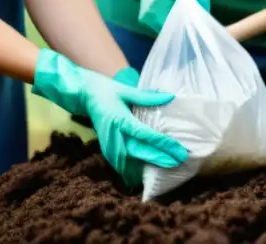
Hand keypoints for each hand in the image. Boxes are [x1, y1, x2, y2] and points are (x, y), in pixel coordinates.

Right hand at [31, 49, 187, 186]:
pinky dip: (133, 172)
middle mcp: (114, 135)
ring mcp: (108, 145)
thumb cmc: (109, 91)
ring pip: (128, 163)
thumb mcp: (127, 90)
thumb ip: (148, 97)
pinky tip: (145, 175)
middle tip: (179, 162)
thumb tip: (171, 97)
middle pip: (139, 152)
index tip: (178, 150)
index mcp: (120, 119)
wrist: (86, 96)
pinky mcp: (106, 150)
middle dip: (159, 159)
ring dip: (146, 169)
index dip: (162, 144)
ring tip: (166, 171)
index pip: (145, 135)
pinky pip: (120, 165)